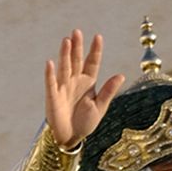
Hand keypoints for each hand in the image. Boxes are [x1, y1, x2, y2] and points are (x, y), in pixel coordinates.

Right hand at [44, 30, 126, 148]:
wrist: (71, 138)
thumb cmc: (85, 123)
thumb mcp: (100, 107)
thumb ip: (108, 91)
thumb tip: (121, 75)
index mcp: (88, 82)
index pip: (92, 62)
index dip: (95, 50)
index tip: (98, 37)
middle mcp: (75, 81)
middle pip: (77, 60)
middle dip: (77, 46)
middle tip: (77, 31)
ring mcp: (63, 87)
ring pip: (65, 67)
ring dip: (65, 55)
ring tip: (67, 40)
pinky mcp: (53, 97)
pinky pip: (51, 83)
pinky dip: (50, 74)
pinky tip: (50, 63)